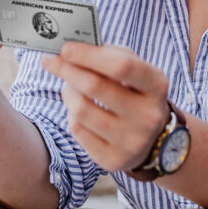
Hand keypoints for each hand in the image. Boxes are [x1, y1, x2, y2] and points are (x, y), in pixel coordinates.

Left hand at [41, 42, 170, 171]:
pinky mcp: (114, 160)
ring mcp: (132, 141)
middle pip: (95, 87)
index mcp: (157, 86)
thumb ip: (110, 54)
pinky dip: (71, 114)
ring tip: (69, 86)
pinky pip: (77, 130)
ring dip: (68, 92)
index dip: (89, 55)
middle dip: (67, 70)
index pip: (121, 66)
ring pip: (81, 110)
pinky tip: (78, 109)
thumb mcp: (135, 68)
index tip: (65, 48)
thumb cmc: (135, 92)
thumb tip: (72, 50)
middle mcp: (148, 116)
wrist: (153, 138)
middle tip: (50, 61)